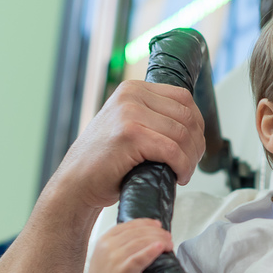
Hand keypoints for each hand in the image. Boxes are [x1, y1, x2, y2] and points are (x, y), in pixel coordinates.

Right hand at [50, 80, 205, 212]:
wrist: (76, 182)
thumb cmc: (105, 161)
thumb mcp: (129, 126)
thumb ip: (155, 117)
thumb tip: (194, 125)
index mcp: (133, 89)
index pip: (183, 98)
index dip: (197, 124)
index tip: (193, 145)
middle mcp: (130, 95)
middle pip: (186, 116)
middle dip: (196, 144)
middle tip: (190, 163)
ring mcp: (129, 113)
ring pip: (183, 134)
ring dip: (190, 158)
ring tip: (183, 171)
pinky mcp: (130, 135)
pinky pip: (173, 150)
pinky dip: (182, 166)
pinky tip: (178, 177)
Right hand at [87, 218, 172, 272]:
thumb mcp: (108, 258)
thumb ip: (121, 245)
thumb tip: (147, 232)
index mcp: (103, 241)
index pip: (129, 225)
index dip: (146, 223)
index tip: (159, 225)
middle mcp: (107, 247)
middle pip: (137, 232)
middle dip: (156, 232)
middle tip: (169, 237)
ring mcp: (113, 259)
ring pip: (141, 242)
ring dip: (159, 240)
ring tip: (170, 245)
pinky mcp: (122, 272)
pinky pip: (139, 258)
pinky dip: (151, 251)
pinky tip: (161, 248)